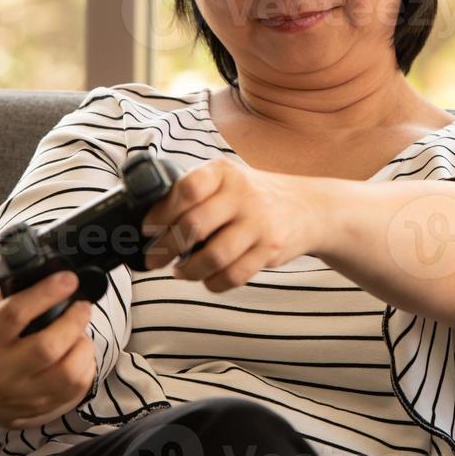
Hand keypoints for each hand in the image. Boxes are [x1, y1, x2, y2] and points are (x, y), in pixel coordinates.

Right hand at [0, 271, 96, 428]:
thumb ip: (8, 296)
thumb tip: (42, 271)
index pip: (14, 315)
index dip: (45, 293)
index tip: (68, 279)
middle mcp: (0, 372)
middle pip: (47, 347)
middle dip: (73, 320)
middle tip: (81, 306)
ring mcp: (21, 395)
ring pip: (67, 373)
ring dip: (83, 346)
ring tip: (78, 333)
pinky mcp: (40, 409)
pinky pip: (76, 389)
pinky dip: (86, 366)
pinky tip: (78, 354)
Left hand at [140, 157, 325, 290]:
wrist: (306, 208)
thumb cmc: (252, 197)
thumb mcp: (226, 181)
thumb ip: (194, 194)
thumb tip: (150, 225)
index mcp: (224, 172)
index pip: (186, 189)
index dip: (161, 213)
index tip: (147, 230)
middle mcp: (242, 194)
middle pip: (193, 226)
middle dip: (165, 249)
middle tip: (153, 259)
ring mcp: (259, 222)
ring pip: (212, 257)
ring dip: (188, 270)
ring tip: (181, 271)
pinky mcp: (269, 248)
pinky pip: (233, 275)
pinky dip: (213, 283)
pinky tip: (207, 278)